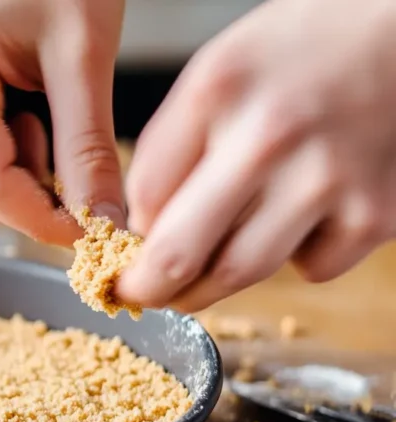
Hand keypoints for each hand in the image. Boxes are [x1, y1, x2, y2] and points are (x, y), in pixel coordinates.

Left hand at [119, 0, 395, 311]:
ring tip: (201, 278)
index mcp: (217, 92)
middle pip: (178, 254)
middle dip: (150, 288)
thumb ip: (177, 143)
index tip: (128, 248)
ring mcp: (325, 180)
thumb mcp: (221, 69)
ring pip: (238, 274)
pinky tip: (301, 216)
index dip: (131, 232)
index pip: (143, 198)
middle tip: (142, 295)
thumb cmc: (307, 49)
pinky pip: (309, 269)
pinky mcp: (374, 214)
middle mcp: (269, 137)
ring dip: (210, 287)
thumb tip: (145, 227)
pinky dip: (296, 258)